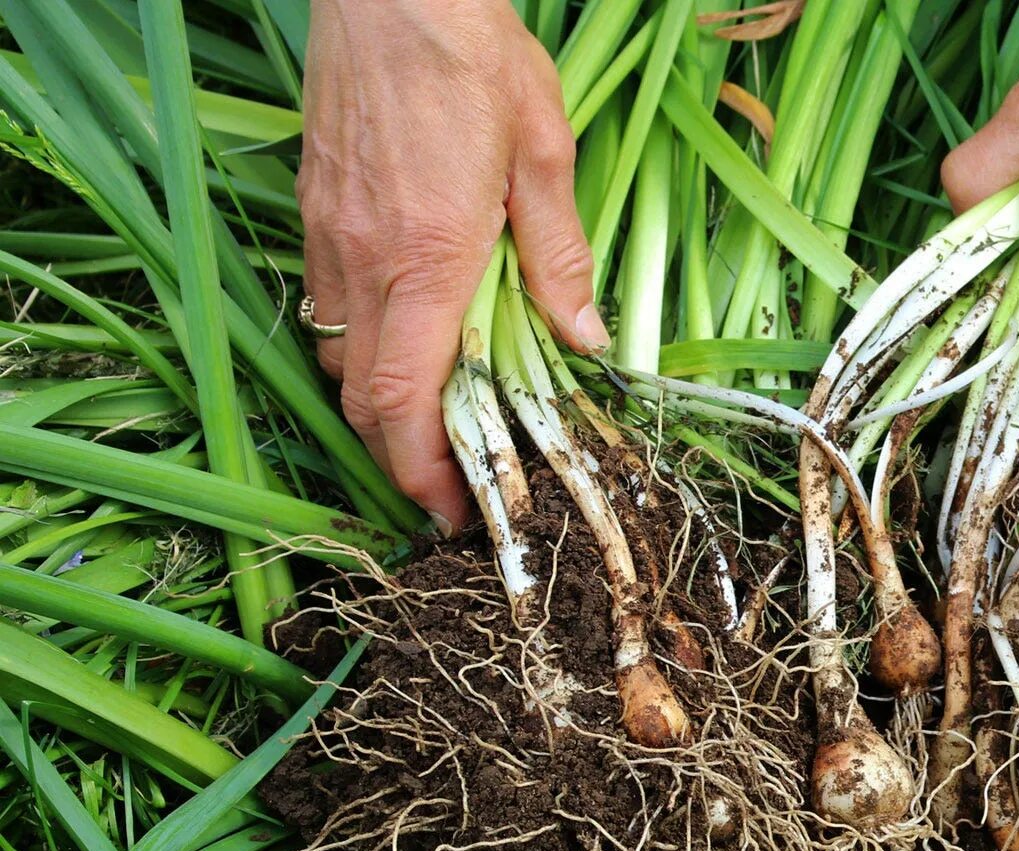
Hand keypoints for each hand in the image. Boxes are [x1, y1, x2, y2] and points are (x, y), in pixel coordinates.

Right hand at [298, 0, 606, 531]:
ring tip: (435, 431)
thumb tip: (585, 336)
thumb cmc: (472, 53)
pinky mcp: (315, 210)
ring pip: (341, 358)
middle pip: (364, 398)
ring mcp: (330, 235)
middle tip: (449, 494)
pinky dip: (362, 351)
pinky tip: (407, 346)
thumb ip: (560, 253)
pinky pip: (329, 309)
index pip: (406, 396)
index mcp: (427, 254)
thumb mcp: (544, 150)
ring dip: (382, 410)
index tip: (452, 511)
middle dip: (402, 461)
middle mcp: (364, 256)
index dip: (423, 469)